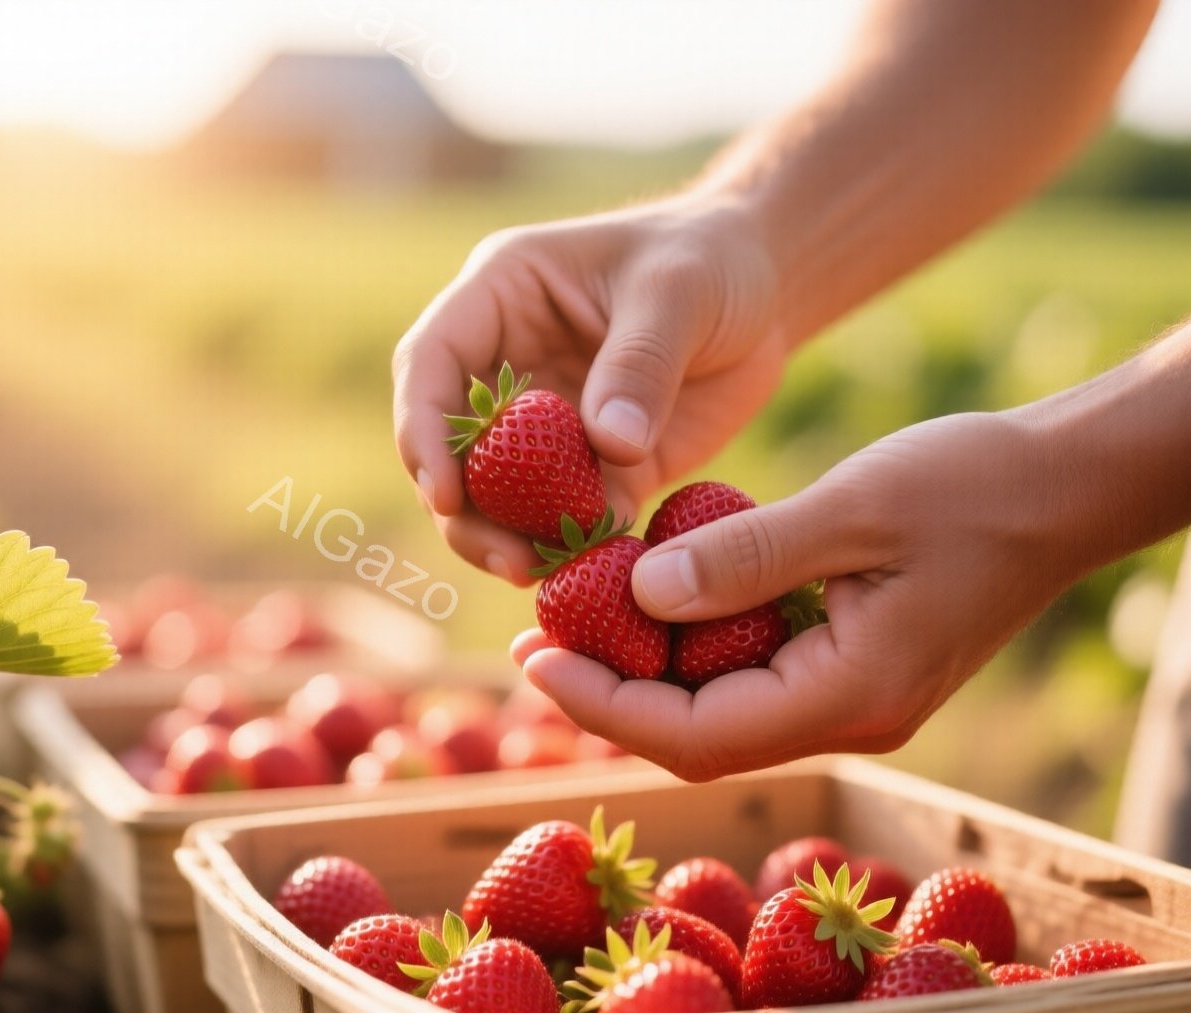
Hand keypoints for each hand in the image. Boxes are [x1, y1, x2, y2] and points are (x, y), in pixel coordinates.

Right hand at [394, 200, 785, 582]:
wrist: (767, 290)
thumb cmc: (711, 259)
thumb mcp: (678, 292)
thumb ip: (640, 364)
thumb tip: (609, 446)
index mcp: (499, 298)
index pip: (430, 364)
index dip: (423, 430)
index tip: (444, 492)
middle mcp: (506, 365)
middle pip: (451, 446)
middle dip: (463, 510)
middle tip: (504, 559)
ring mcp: (546, 424)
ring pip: (499, 496)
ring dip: (509, 539)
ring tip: (538, 576)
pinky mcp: (593, 468)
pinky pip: (567, 518)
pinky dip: (573, 550)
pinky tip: (596, 575)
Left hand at [512, 410, 1096, 780]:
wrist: (1069, 486)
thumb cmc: (973, 485)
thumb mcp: (851, 507)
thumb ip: (746, 556)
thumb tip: (638, 593)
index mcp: (851, 695)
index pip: (697, 735)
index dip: (604, 705)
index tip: (530, 657)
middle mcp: (851, 716)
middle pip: (701, 736)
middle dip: (610, 694)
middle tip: (529, 637)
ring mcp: (857, 697)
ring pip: (725, 708)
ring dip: (647, 670)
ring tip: (568, 616)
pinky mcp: (856, 666)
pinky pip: (757, 674)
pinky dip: (697, 644)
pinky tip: (648, 595)